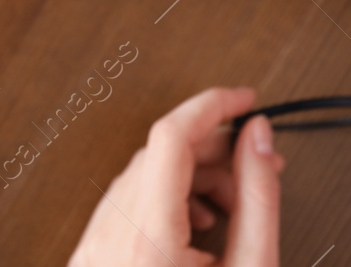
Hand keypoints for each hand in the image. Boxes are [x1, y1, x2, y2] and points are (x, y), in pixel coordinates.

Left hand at [69, 87, 283, 266]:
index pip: (172, 135)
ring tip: (233, 214)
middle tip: (256, 170)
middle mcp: (110, 236)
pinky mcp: (91, 257)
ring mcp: (93, 247)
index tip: (246, 100)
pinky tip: (199, 231)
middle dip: (215, 152)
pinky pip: (128, 203)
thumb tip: (260, 140)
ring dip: (194, 178)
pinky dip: (168, 200)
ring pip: (145, 176)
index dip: (212, 105)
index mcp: (147, 239)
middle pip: (161, 153)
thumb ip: (259, 199)